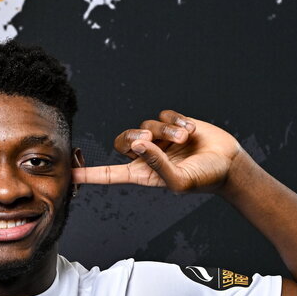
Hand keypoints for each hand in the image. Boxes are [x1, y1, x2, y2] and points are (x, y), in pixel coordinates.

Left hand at [72, 110, 243, 193]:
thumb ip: (157, 165)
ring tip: (185, 140)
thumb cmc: (204, 179)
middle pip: (122, 140)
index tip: (67, 174)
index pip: (109, 174)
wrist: (229, 163)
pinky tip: (191, 131)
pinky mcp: (172, 124)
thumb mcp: (180, 180)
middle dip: (135, 137)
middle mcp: (147, 156)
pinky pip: (163, 114)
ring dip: (166, 131)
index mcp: (142, 174)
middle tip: (152, 140)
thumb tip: (139, 144)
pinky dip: (177, 122)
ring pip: (146, 124)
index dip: (88, 174)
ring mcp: (159, 139)